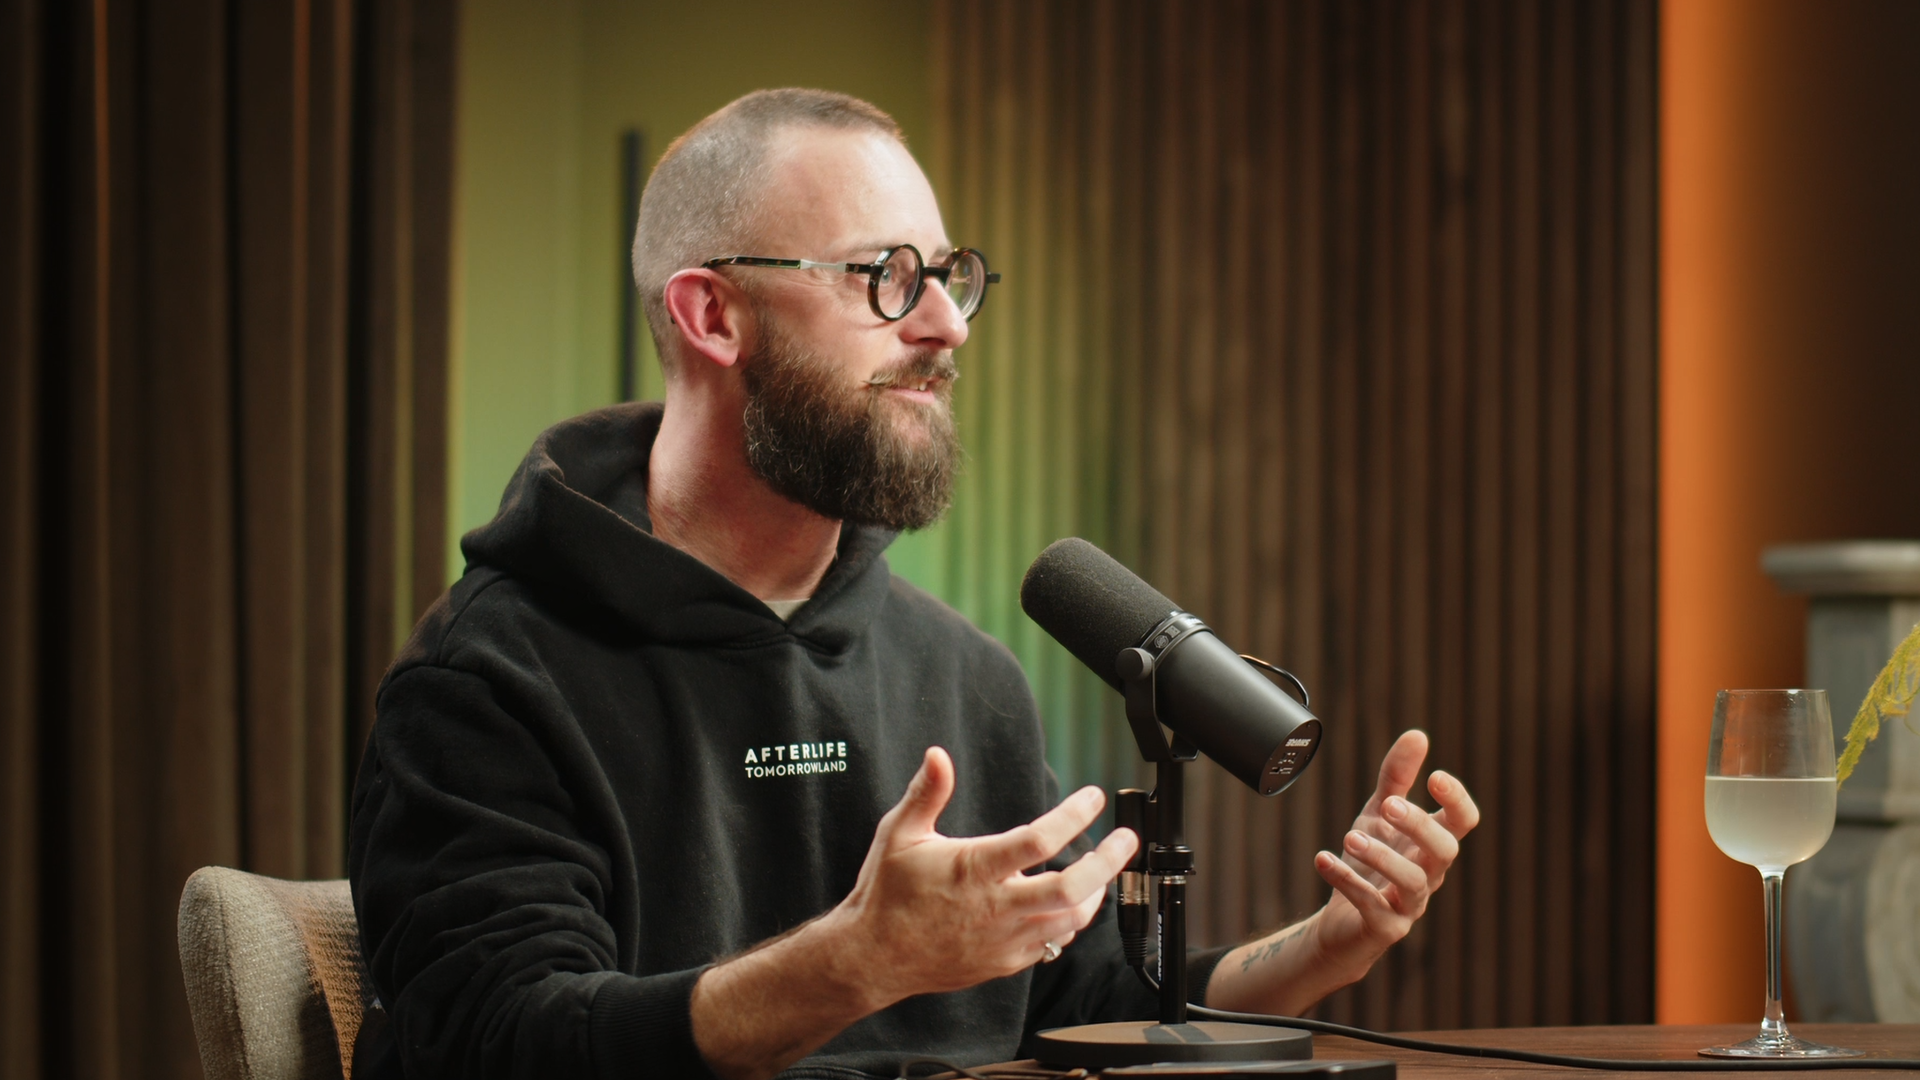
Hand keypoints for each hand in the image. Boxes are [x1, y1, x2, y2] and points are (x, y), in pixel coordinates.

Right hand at [690, 747, 1137, 1079]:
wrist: (873, 957)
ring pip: (1069, 920)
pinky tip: (1073, 904)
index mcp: (974, 869)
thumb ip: (926, 793)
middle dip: (1108, 863)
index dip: (1073, 816)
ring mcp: (1003, 939)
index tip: (1092, 798)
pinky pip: (1052, 944)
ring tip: (1105, 869)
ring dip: (1095, 893)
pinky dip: (1070, 922)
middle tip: (1126, 840)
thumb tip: (938, 755)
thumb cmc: (886, 892)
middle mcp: (995, 907)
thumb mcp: (899, 833)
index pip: (1038, 840)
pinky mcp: (1004, 962)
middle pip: (1071, 889)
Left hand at [1309, 729, 1478, 970]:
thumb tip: (1418, 735)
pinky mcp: (1385, 927)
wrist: (1341, 920)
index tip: (1436, 777)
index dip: (1458, 800)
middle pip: (1445, 850)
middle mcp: (1429, 873)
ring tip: (1351, 836)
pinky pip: (1373, 906)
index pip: (1464, 822)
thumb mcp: (1378, 814)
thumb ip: (1397, 777)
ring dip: (1382, 856)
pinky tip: (1322, 859)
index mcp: (1431, 843)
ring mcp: (1410, 904)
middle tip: (1389, 805)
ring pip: (1412, 882)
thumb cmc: (1369, 862)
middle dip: (1420, 825)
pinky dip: (1347, 881)